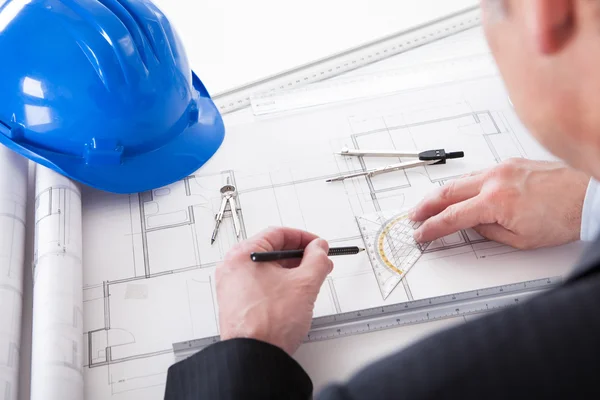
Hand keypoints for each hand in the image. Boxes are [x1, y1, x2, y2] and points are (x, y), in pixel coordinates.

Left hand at [215, 227, 332, 354]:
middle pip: (271, 251)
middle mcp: (232, 268)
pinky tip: (295, 295)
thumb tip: (319, 248)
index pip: (277, 233)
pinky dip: (279, 285)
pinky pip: (260, 284)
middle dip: (300, 256)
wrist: (254, 357)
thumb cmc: (269, 323)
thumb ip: (316, 259)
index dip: (303, 237)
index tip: (318, 246)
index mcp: (243, 255)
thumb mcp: (304, 284)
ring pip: (266, 269)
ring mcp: (232, 287)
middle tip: (318, 263)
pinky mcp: (236, 303)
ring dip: (291, 272)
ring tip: (311, 281)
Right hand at [410, 158, 588, 249]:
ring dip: (442, 193)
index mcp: (496, 202)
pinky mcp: (510, 163)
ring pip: (461, 180)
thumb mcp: (520, 239)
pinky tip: (460, 192)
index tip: (422, 233)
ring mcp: (502, 167)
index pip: (452, 217)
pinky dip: (464, 184)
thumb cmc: (564, 217)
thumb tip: (472, 226)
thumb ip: (488, 232)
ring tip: (431, 204)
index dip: (432, 228)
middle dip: (426, 205)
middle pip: (447, 192)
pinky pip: (478, 173)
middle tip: (415, 215)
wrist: (588, 196)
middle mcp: (496, 179)